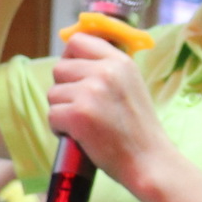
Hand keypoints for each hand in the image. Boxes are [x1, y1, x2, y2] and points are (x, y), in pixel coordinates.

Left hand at [46, 35, 169, 189]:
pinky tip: (80, 137)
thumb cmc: (137, 129)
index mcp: (120, 61)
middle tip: (83, 109)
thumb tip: (72, 58)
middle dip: (64, 90)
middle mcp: (105, 71)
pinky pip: (52, 116)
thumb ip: (106, 69)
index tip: (75, 76)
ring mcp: (91, 92)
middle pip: (60, 69)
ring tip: (85, 125)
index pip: (78, 41)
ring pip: (53, 94)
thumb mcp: (131, 85)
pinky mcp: (78, 114)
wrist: (148, 161)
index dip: (69, 58)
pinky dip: (60, 130)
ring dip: (62, 111)